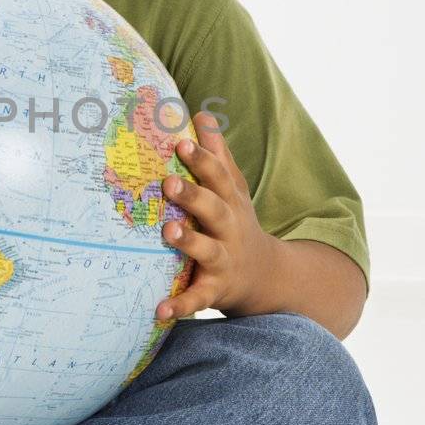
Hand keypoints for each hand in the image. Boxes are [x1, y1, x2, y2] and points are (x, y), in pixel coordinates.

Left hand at [155, 111, 274, 321]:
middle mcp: (229, 229)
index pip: (218, 176)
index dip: (201, 159)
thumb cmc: (235, 223)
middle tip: (168, 181)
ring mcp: (223, 260)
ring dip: (189, 242)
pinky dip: (180, 305)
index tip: (180, 141)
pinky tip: (159, 311)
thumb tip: (200, 113)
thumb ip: (217, 154)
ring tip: (169, 231)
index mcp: (230, 201)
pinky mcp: (215, 290)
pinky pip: (197, 299)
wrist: (265, 278)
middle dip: (193, 195)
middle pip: (214, 209)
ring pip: (207, 251)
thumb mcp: (232, 189)